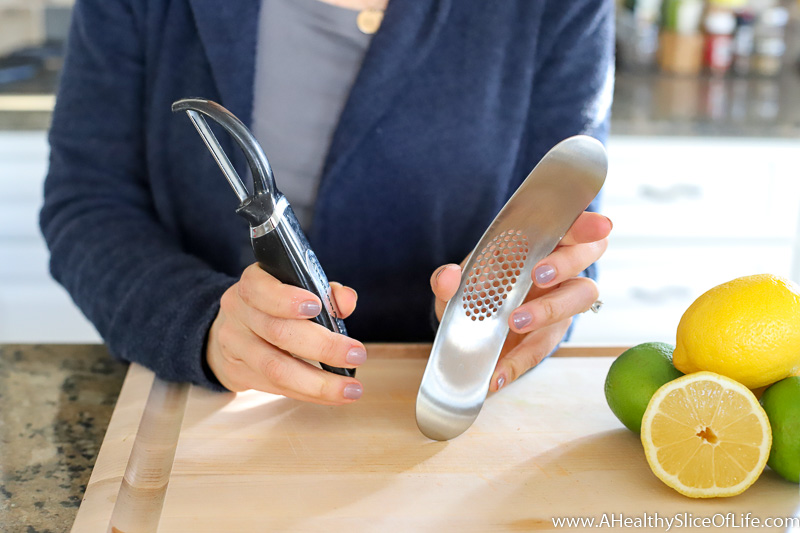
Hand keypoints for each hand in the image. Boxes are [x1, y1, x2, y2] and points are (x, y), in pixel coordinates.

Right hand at [206, 263, 364, 404]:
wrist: (237, 329)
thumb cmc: (277, 305)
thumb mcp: (299, 289)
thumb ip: (327, 292)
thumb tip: (347, 300)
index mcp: (253, 283)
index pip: (260, 289)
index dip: (287, 299)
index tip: (317, 307)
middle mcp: (238, 312)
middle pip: (278, 332)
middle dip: (323, 347)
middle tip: (356, 355)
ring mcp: (234, 345)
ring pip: (275, 368)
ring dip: (318, 383)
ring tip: (350, 389)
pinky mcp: (236, 373)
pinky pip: (275, 387)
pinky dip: (309, 394)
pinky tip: (333, 395)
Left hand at [430, 211, 611, 391]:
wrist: (471, 327)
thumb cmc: (477, 289)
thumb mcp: (458, 283)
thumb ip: (449, 279)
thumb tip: (447, 278)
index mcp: (540, 242)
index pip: (572, 225)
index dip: (587, 224)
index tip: (599, 225)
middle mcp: (559, 268)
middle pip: (585, 256)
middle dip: (566, 263)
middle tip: (538, 274)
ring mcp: (560, 301)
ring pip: (580, 297)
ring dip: (550, 309)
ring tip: (516, 322)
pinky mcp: (550, 335)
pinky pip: (544, 347)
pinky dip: (519, 361)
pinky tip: (499, 373)